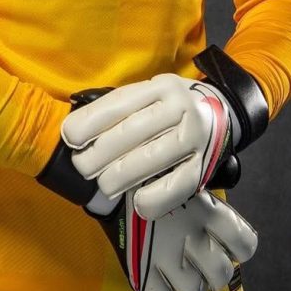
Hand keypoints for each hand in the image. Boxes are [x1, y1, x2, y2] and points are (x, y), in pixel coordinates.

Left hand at [61, 73, 232, 220]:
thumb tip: (75, 132)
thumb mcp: (147, 95)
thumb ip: (118, 108)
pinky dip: (156, 197)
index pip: (120, 103)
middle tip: (82, 167)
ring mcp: (195, 136)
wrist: (220, 112)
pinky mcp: (204, 165)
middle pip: (133, 131)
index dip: (91, 121)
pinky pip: (178, 184)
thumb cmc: (168, 108)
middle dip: (101, 152)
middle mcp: (180, 107)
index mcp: (160, 86)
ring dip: (122, 175)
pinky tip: (138, 203)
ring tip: (103, 184)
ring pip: (152, 158)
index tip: (69, 137)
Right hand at [86, 182, 257, 290]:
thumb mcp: (186, 176)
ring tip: (177, 269)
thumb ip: (206, 200)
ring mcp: (166, 255)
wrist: (107, 175)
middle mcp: (190, 234)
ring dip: (190, 285)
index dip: (237, 249)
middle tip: (196, 257)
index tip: (224, 243)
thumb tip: (223, 224)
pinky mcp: (141, 273)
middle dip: (212, 270)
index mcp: (206, 209)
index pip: (245, 245)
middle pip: (221, 273)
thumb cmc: (151, 173)